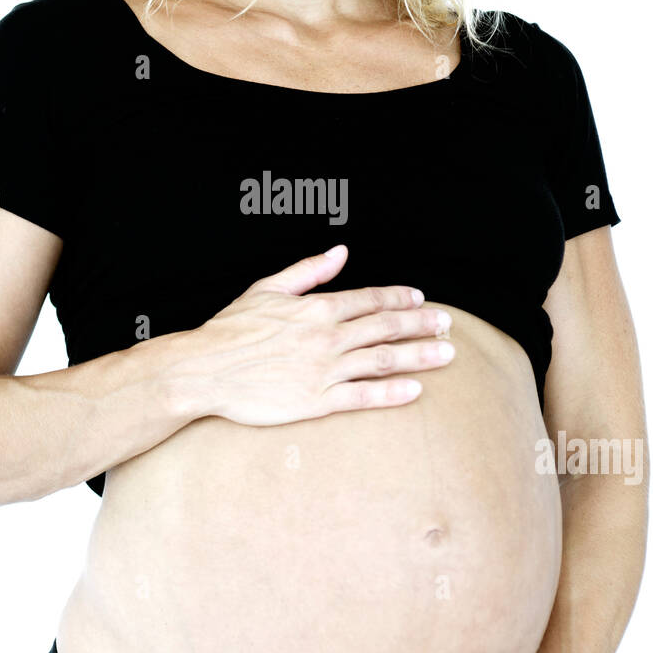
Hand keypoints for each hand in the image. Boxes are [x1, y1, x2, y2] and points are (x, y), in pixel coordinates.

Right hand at [188, 243, 454, 425]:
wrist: (203, 369)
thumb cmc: (231, 329)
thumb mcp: (268, 289)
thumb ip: (309, 270)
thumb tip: (340, 251)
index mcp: (316, 307)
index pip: (370, 299)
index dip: (400, 297)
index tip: (422, 299)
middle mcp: (326, 337)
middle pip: (385, 327)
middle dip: (421, 324)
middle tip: (448, 324)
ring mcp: (323, 370)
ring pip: (382, 360)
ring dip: (418, 356)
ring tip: (447, 355)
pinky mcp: (316, 402)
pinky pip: (362, 396)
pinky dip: (391, 393)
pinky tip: (416, 390)